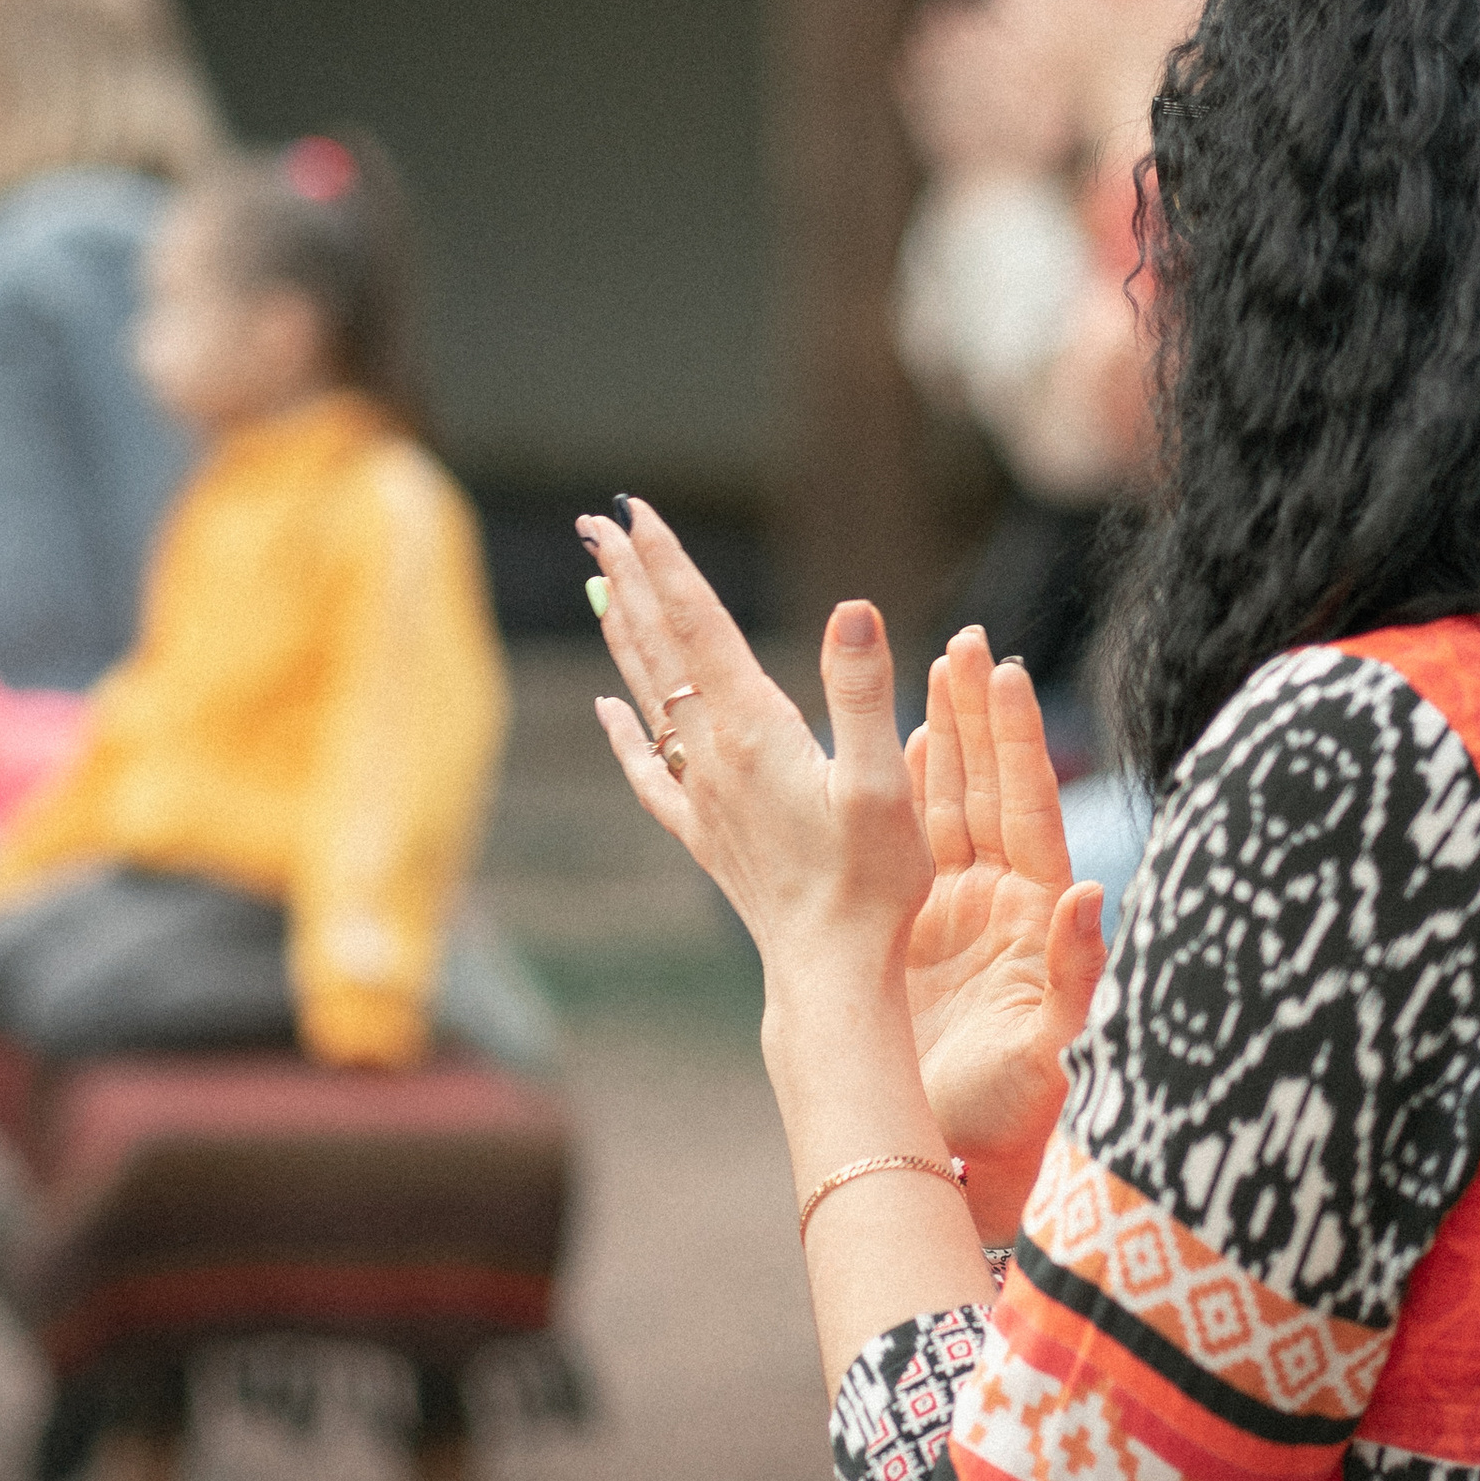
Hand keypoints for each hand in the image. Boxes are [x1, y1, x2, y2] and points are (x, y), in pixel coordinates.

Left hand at [582, 498, 932, 984]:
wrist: (831, 971)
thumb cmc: (872, 883)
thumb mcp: (884, 782)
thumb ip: (862, 691)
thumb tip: (852, 607)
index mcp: (753, 729)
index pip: (699, 623)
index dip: (667, 562)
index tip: (634, 509)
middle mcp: (712, 754)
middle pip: (660, 647)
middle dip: (627, 579)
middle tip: (595, 522)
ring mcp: (700, 795)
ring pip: (647, 695)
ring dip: (623, 633)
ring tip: (596, 584)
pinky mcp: (703, 834)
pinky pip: (647, 770)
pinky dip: (622, 732)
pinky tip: (606, 710)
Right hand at [904, 630, 1106, 1226]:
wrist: (966, 1170)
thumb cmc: (1023, 1120)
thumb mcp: (1057, 1050)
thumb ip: (1078, 974)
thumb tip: (1092, 891)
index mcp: (1037, 918)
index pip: (1026, 807)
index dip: (1013, 740)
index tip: (1002, 671)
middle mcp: (999, 905)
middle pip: (984, 788)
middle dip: (974, 715)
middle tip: (963, 641)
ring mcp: (954, 916)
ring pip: (944, 808)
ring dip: (939, 740)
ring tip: (928, 669)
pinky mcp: (911, 938)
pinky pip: (906, 851)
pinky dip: (900, 796)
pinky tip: (894, 746)